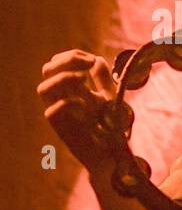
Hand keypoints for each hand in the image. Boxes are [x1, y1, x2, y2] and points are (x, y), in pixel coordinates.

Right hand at [37, 50, 116, 169]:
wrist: (111, 154)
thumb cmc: (109, 126)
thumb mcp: (109, 97)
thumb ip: (102, 78)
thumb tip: (97, 59)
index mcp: (69, 89)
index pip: (57, 64)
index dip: (71, 56)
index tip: (91, 59)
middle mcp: (60, 98)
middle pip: (47, 70)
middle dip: (66, 61)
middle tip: (88, 64)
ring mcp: (60, 113)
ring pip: (42, 88)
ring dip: (63, 78)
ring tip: (83, 80)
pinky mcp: (63, 129)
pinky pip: (52, 112)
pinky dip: (68, 103)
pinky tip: (85, 104)